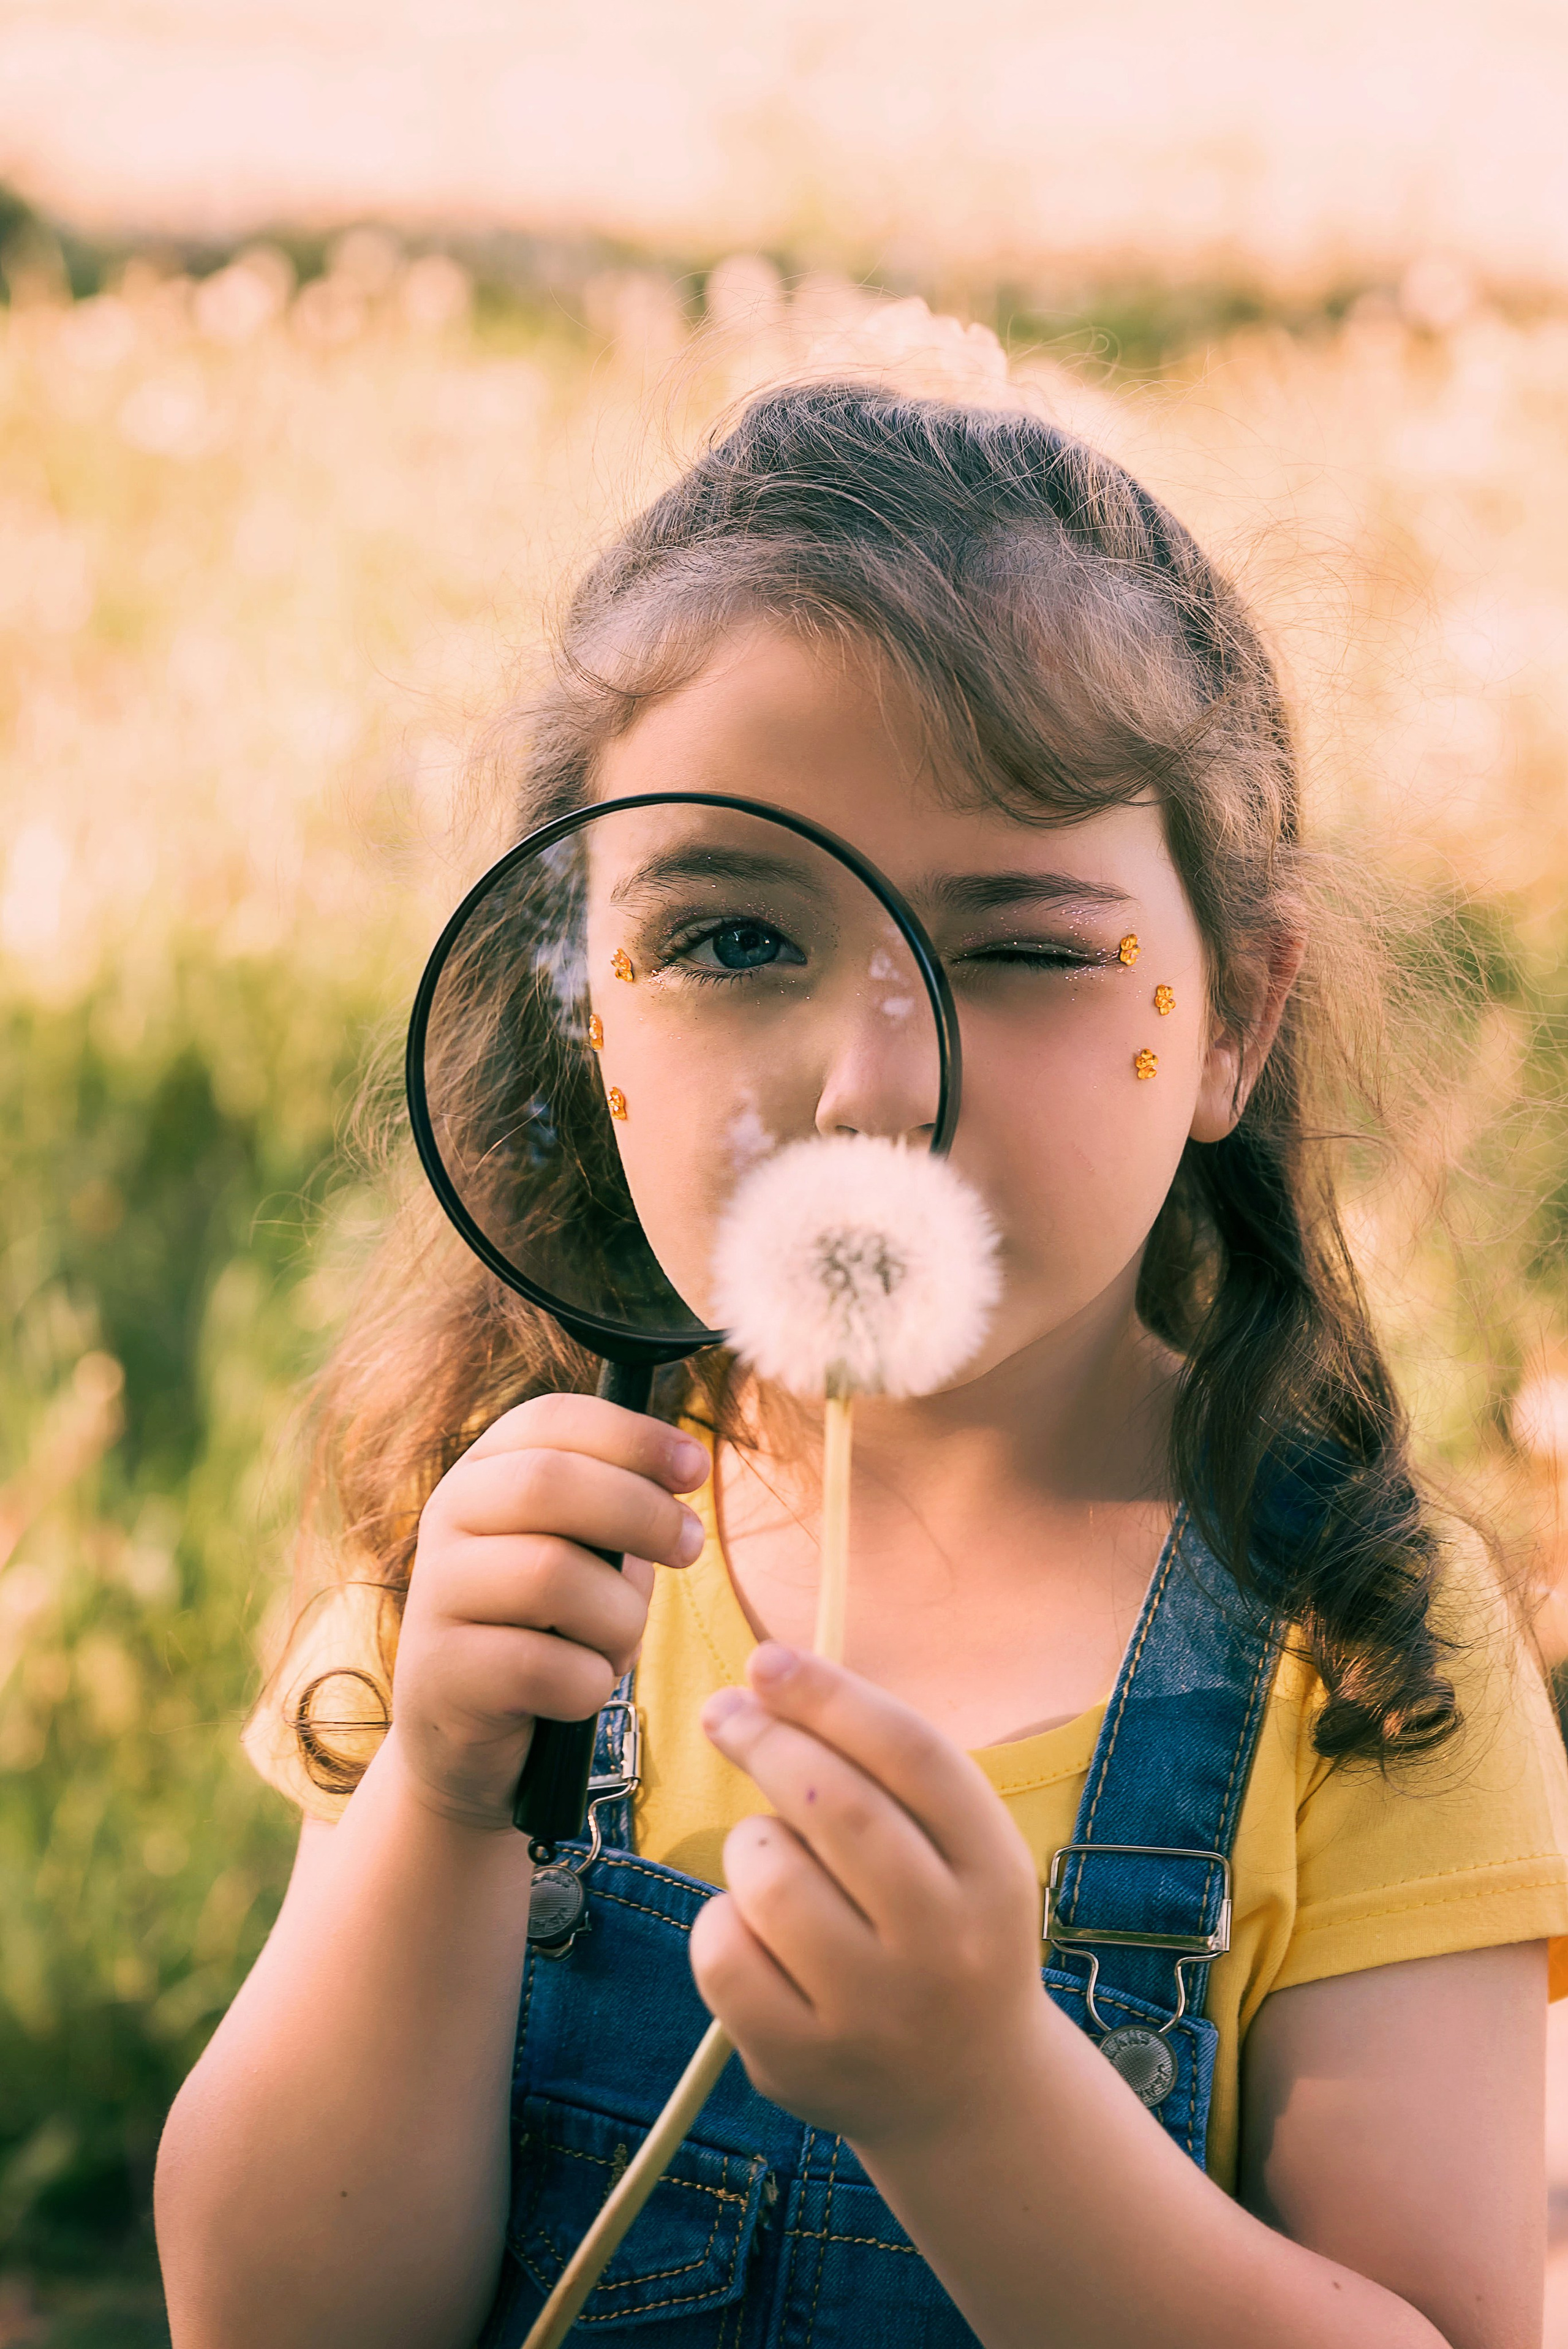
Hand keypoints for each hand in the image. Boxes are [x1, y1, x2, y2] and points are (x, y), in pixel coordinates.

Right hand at [388, 1395, 706, 1830]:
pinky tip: (581, 1689)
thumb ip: (618, 1510)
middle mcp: (446, 1518)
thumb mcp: (580, 1552)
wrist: (467, 1737)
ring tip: (619, 1642)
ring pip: (552, 1575)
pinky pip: (544, 1666)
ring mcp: (434, 1594)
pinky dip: (590, 1681)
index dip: (633, 1435)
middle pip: (548, 1484)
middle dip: (641, 1511)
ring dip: (618, 1616)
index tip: (696, 1469)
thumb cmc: (544, 1628)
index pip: (553, 1419)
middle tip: (690, 1546)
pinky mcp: (440, 1672)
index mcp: (483, 1472)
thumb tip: (680, 1482)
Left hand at [690, 1643, 1048, 2151]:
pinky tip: (750, 1926)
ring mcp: (874, 2012)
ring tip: (769, 1856)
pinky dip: (720, 1920)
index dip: (830, 1694)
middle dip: (765, 1740)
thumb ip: (885, 1774)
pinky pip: (723, 1954)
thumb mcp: (958, 1852)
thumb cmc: (942, 1929)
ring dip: (749, 1842)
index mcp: (994, 1871)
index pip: (911, 1754)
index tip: (766, 1660)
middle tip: (726, 1713)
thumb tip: (766, 1683)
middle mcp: (945, 1942)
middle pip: (834, 1806)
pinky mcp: (805, 2063)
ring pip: (767, 1877)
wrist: (969, 2093)